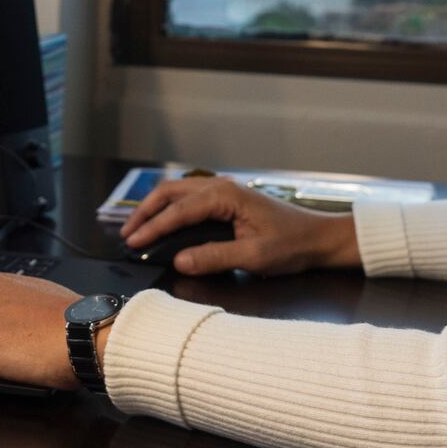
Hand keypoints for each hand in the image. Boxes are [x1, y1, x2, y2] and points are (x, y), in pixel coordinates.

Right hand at [119, 175, 359, 276]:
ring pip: (178, 192)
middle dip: (145, 212)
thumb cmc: (292, 245)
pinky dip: (170, 208)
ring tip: (138, 229)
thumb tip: (179, 261)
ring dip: (156, 208)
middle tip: (127, 235)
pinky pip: (190, 198)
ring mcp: (224, 190)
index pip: (178, 211)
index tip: (132, 243)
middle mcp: (221, 186)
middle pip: (170, 192)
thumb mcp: (254, 257)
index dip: (152, 228)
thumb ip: (215, 257)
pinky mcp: (228, 199)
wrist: (319, 238)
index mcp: (225, 196)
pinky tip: (164, 222)